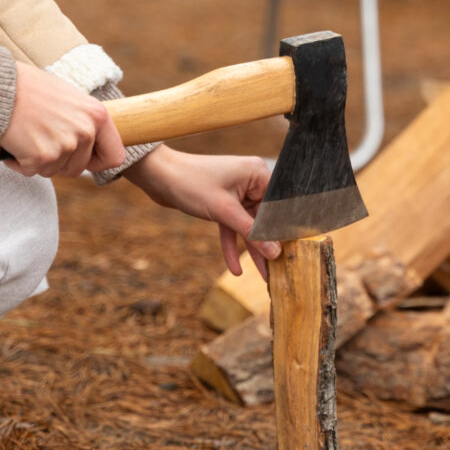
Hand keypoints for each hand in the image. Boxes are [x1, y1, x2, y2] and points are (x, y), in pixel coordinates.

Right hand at [0, 62, 125, 177]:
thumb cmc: (30, 87)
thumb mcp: (70, 98)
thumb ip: (84, 121)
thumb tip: (91, 143)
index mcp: (98, 116)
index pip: (115, 156)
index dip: (98, 162)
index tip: (85, 160)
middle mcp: (86, 131)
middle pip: (78, 169)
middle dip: (60, 162)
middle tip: (42, 141)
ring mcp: (65, 145)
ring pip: (54, 171)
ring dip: (38, 161)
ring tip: (27, 135)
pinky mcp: (42, 156)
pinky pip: (31, 172)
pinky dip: (19, 162)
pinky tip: (14, 141)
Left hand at [123, 146, 280, 278]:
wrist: (158, 176)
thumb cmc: (191, 183)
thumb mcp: (224, 211)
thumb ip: (252, 232)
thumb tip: (275, 252)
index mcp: (258, 173)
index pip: (279, 205)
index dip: (284, 230)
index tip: (291, 254)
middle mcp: (251, 181)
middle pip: (265, 218)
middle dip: (268, 245)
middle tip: (278, 270)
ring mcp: (238, 192)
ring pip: (249, 226)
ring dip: (252, 249)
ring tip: (264, 275)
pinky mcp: (224, 203)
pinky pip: (233, 226)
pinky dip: (232, 244)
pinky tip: (235, 268)